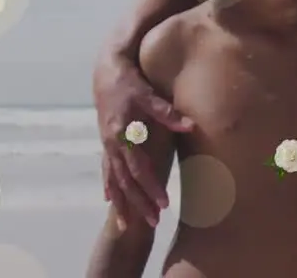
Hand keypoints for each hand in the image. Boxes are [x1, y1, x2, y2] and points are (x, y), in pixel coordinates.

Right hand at [95, 60, 192, 227]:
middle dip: (138, 203)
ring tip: (127, 224)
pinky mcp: (106, 142)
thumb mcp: (149, 96)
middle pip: (126, 182)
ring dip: (122, 202)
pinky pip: (106, 170)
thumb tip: (190, 125)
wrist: (106, 73)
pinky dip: (109, 186)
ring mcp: (107, 145)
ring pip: (114, 181)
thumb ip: (167, 113)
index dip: (151, 187)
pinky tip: (110, 200)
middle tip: (153, 222)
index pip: (140, 169)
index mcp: (123, 135)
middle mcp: (112, 145)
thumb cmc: (131, 83)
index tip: (164, 203)